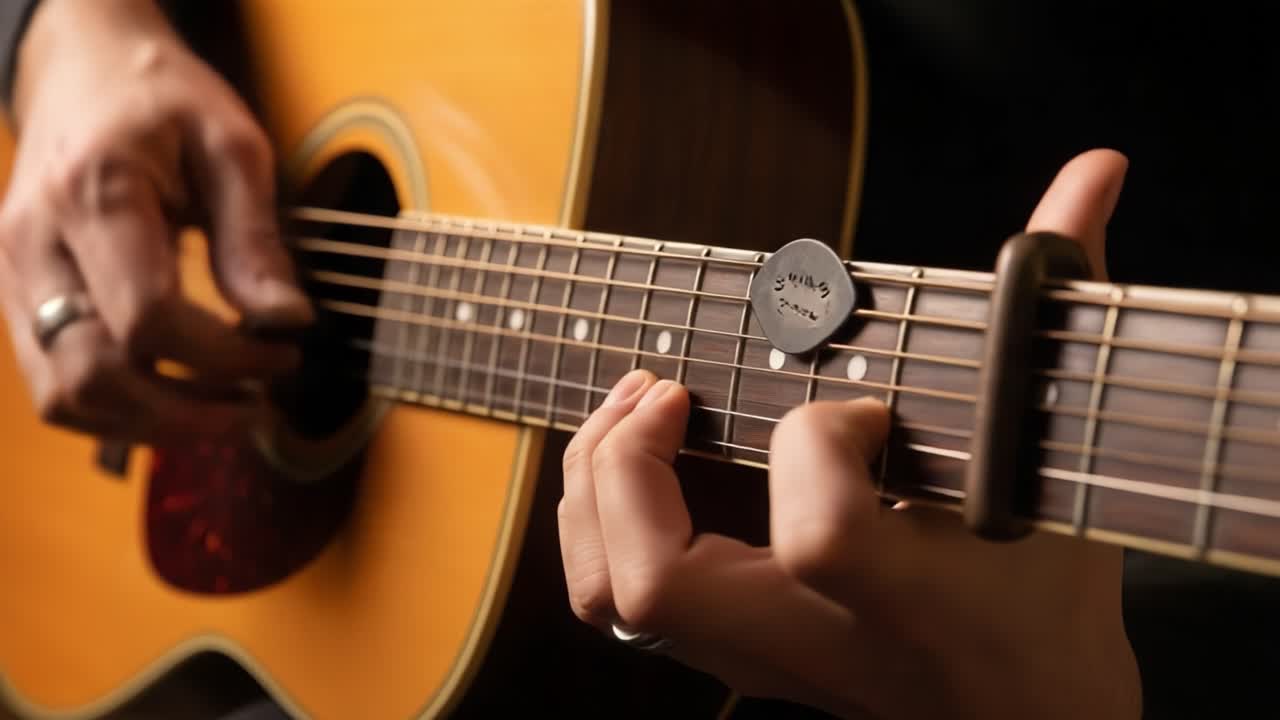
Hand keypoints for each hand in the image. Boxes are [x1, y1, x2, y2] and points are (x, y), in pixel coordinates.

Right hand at [0, 0, 310, 443]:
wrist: (83, 72)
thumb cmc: (162, 100)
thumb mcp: (232, 145)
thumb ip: (255, 236)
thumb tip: (287, 319)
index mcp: (93, 194)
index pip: (150, 319)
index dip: (225, 357)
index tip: (283, 354)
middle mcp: (34, 244)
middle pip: (95, 375)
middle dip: (186, 414)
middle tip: (257, 406)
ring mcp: (13, 276)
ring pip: (63, 395)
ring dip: (148, 426)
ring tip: (223, 411)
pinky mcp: (16, 298)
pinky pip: (53, 383)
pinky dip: (116, 410)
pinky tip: (176, 399)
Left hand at [558, 149, 1140, 717]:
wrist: (1023, 714)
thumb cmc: (1043, 597)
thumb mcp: (1054, 457)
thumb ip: (1054, 315)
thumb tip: (1096, 172)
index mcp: (903, 599)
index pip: (820, 531)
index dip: (819, 441)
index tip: (860, 409)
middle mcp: (810, 639)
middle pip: (655, 581)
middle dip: (629, 464)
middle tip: (669, 390)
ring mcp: (752, 653)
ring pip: (611, 594)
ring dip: (594, 484)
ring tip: (639, 409)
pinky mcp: (721, 649)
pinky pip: (613, 597)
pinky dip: (597, 515)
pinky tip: (639, 454)